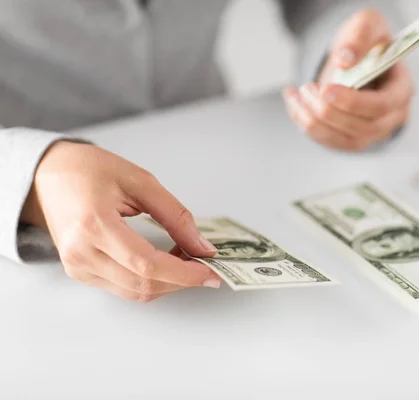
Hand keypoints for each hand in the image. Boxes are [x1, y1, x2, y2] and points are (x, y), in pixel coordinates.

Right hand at [21, 141, 221, 301]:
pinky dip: (150, 281)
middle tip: (206, 266)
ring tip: (187, 261)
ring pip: (135, 292)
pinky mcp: (79, 273)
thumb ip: (176, 216)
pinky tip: (165, 263)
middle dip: (181, 281)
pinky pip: (123, 288)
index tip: (211, 272)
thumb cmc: (91, 170)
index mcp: (94, 225)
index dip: (183, 274)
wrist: (48, 175)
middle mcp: (81, 253)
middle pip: (143, 284)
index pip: (147, 265)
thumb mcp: (141, 182)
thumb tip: (203, 247)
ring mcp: (77, 267)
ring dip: (168, 283)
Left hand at [283, 9, 413, 151]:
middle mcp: (391, 117)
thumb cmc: (367, 41)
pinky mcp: (351, 139)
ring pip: (343, 140)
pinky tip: (294, 103)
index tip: (326, 89)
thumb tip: (345, 60)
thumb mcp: (367, 25)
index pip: (381, 106)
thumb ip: (359, 37)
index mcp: (401, 90)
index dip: (352, 102)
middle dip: (329, 112)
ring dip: (315, 121)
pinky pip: (329, 142)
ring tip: (298, 94)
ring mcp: (372, 133)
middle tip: (307, 88)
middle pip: (362, 128)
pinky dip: (307, 125)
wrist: (357, 57)